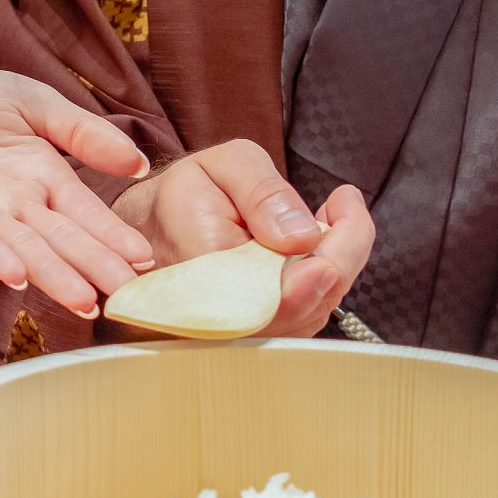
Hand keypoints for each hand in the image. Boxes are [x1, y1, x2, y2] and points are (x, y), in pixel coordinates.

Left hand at [0, 64, 155, 316]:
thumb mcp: (31, 101)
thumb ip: (80, 130)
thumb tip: (139, 161)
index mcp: (43, 174)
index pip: (85, 211)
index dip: (112, 235)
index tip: (144, 261)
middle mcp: (16, 202)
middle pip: (61, 237)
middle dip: (94, 266)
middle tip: (127, 296)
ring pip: (23, 246)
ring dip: (53, 274)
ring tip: (85, 300)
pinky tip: (18, 276)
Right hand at [110, 140, 373, 337]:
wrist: (152, 228)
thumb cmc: (188, 194)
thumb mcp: (223, 166)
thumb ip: (262, 192)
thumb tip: (302, 235)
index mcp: (204, 271)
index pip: (280, 290)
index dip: (325, 261)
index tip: (341, 207)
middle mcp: (220, 316)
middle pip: (306, 306)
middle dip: (342, 254)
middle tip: (344, 204)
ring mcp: (240, 330)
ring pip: (312, 313)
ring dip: (336, 264)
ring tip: (335, 214)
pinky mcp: (257, 331)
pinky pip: (306, 314)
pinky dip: (324, 277)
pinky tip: (316, 242)